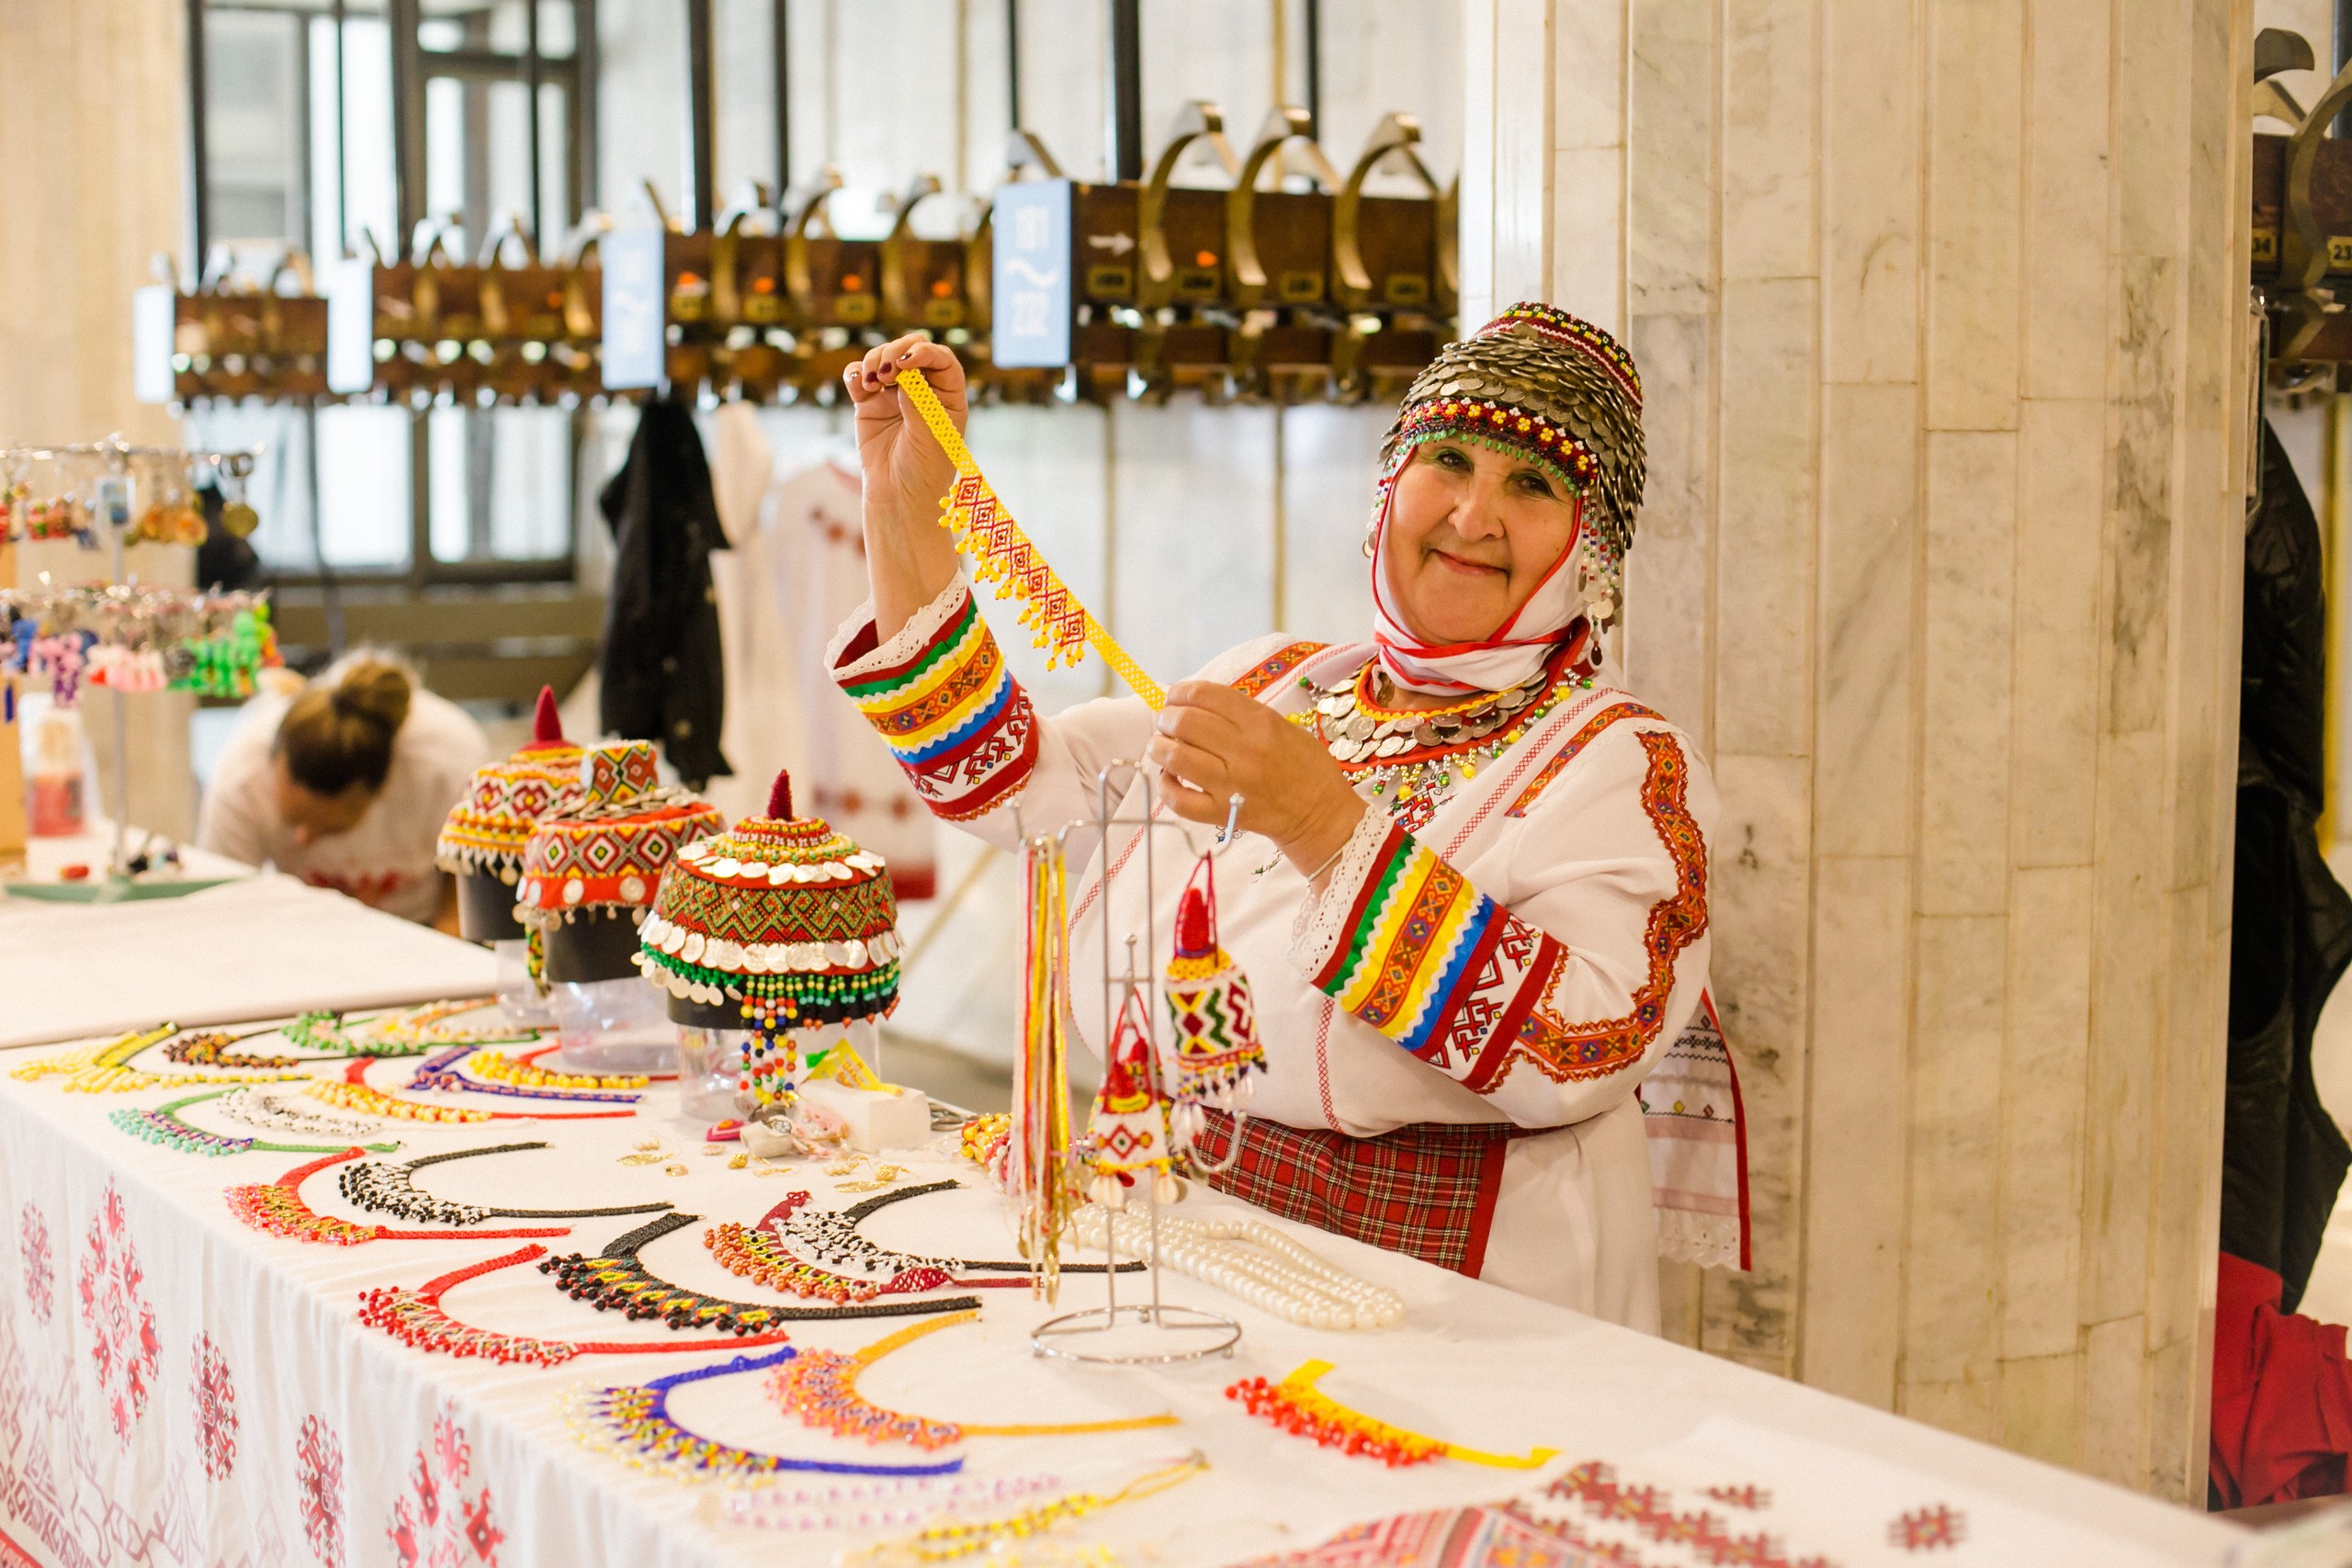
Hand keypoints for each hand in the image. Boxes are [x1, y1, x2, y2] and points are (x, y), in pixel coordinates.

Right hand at [843, 336, 967, 637]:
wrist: (898, 499)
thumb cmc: (925, 470)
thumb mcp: (930, 433)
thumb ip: (918, 398)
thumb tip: (903, 366)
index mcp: (949, 395)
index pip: (941, 359)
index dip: (925, 351)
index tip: (908, 361)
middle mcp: (923, 390)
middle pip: (910, 350)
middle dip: (895, 351)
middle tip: (886, 367)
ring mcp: (894, 394)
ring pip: (881, 358)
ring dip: (873, 360)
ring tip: (870, 380)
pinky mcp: (868, 404)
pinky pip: (858, 376)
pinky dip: (855, 373)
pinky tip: (858, 385)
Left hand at [1144, 680, 1367, 884]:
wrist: (1321, 813)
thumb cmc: (1303, 765)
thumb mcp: (1281, 725)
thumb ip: (1240, 714)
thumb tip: (1193, 704)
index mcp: (1261, 723)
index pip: (1205, 695)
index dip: (1180, 692)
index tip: (1175, 697)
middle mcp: (1245, 751)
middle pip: (1185, 723)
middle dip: (1166, 717)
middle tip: (1165, 722)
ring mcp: (1233, 785)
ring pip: (1176, 758)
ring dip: (1158, 747)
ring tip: (1159, 746)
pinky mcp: (1225, 815)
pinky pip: (1180, 800)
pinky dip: (1166, 786)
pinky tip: (1168, 777)